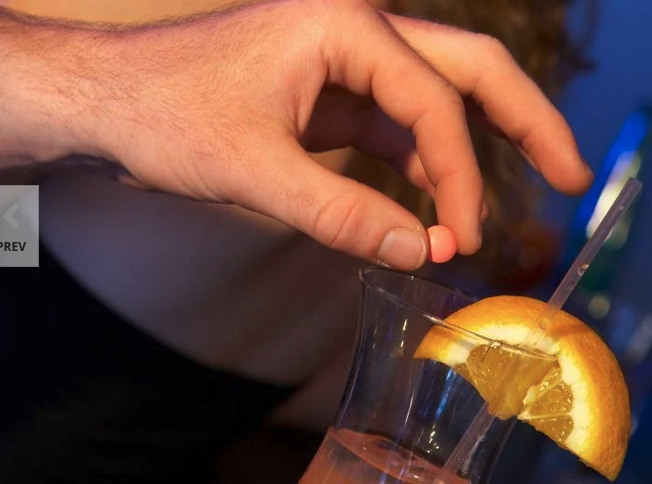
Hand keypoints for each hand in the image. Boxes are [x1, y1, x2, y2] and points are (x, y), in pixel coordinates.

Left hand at [0, 0, 592, 269]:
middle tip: (569, 171)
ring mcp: (343, 66)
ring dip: (459, 162)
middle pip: (466, 71)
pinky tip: (428, 208)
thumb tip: (418, 252)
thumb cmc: (163, 115)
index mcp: (344, 26)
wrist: (108, 103)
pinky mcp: (327, 98)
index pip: (434, 103)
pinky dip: (415, 170)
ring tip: (480, 220)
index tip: (464, 236)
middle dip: (522, 122)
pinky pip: (391, 131)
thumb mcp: (254, 171)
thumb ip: (340, 214)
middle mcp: (355, 33)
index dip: (460, 175)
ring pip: (431, 105)